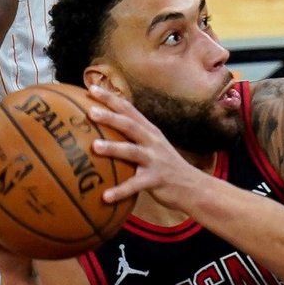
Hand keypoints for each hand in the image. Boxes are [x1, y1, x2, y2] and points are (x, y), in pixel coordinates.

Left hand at [87, 85, 203, 209]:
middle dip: (111, 117)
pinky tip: (105, 197)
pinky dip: (120, 191)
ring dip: (114, 148)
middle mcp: (153, 142)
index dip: (110, 98)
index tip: (90, 87)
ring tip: (95, 147)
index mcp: (150, 132)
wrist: (193, 187)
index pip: (129, 109)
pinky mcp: (157, 180)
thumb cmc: (166, 167)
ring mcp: (156, 160)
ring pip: (133, 152)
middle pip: (130, 125)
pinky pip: (136, 185)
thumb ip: (132, 139)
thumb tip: (100, 134)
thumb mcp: (153, 147)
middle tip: (91, 112)